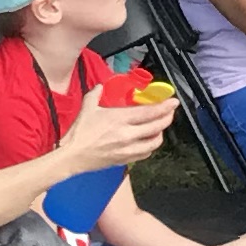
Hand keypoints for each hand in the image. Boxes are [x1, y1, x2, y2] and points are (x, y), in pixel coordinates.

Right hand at [54, 87, 173, 177]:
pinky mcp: (126, 159)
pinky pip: (146, 153)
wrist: (73, 156)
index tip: (173, 102)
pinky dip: (151, 146)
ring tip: (160, 126)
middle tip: (170, 112)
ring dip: (161, 133)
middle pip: (157, 126)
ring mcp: (128, 148)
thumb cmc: (79, 133)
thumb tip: (100, 86)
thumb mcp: (87, 108)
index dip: (164, 107)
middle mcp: (127, 134)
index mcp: (119, 118)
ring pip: (154, 141)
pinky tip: (149, 141)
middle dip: (168, 117)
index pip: (149, 112)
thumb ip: (95, 94)